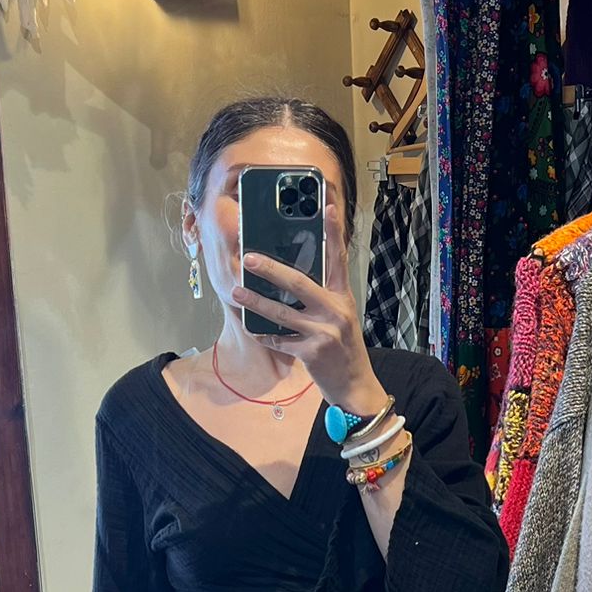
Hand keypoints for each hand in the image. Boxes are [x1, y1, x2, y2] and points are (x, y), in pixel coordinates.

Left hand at [233, 207, 384, 414]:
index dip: (333, 231)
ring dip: (255, 303)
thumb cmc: (343, 348)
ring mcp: (324, 332)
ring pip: (281, 313)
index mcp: (343, 297)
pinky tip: (254, 330)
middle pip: (299, 283)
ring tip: (236, 292)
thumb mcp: (341, 317)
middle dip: (270, 270)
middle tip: (248, 258)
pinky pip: (279, 340)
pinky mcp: (312, 352)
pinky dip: (265, 336)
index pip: (338, 258)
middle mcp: (335, 311)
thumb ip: (322, 297)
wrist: (355, 386)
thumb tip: (288, 279)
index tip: (326, 206)